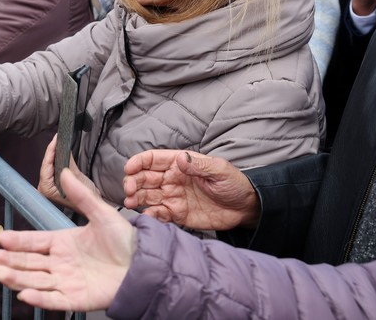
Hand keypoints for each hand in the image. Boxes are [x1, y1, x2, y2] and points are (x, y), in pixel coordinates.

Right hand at [0, 168, 134, 311]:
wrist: (145, 264)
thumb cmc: (124, 240)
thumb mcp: (101, 213)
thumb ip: (81, 196)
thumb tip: (64, 171)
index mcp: (62, 242)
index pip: (33, 242)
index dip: (17, 240)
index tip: (0, 237)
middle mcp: (61, 263)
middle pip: (29, 263)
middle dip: (10, 261)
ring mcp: (67, 282)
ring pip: (36, 281)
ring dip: (17, 278)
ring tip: (0, 273)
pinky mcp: (77, 299)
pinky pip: (54, 300)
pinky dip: (39, 298)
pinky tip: (24, 294)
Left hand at [37, 135, 98, 207]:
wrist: (96, 207)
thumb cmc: (88, 198)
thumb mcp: (77, 177)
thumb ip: (68, 162)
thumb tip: (62, 146)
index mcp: (46, 189)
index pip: (46, 165)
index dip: (51, 150)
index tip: (56, 138)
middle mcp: (43, 188)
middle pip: (46, 164)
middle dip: (52, 150)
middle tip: (58, 136)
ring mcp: (47, 185)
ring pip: (50, 164)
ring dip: (54, 153)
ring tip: (59, 139)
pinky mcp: (53, 182)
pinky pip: (54, 167)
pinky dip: (57, 158)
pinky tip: (60, 148)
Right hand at [122, 150, 259, 229]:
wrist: (246, 208)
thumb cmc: (234, 183)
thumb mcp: (220, 170)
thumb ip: (199, 165)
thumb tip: (181, 158)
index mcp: (179, 164)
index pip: (152, 159)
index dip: (138, 162)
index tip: (129, 169)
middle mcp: (171, 179)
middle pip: (144, 178)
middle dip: (133, 182)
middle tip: (128, 190)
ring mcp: (173, 197)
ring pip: (147, 196)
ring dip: (136, 198)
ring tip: (130, 203)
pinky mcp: (177, 214)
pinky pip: (159, 214)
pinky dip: (150, 215)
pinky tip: (147, 216)